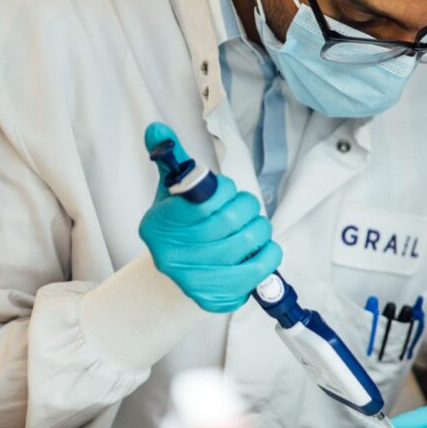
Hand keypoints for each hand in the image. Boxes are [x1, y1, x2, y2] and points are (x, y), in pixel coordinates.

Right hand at [139, 122, 281, 312]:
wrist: (178, 272)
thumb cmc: (181, 225)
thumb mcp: (171, 193)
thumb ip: (171, 160)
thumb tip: (158, 129)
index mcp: (159, 225)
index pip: (204, 200)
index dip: (224, 191)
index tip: (226, 192)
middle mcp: (172, 256)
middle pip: (230, 220)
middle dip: (247, 206)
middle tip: (246, 207)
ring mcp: (193, 280)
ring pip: (248, 242)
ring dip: (260, 228)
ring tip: (255, 226)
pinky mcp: (215, 298)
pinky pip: (258, 271)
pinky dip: (269, 254)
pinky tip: (263, 248)